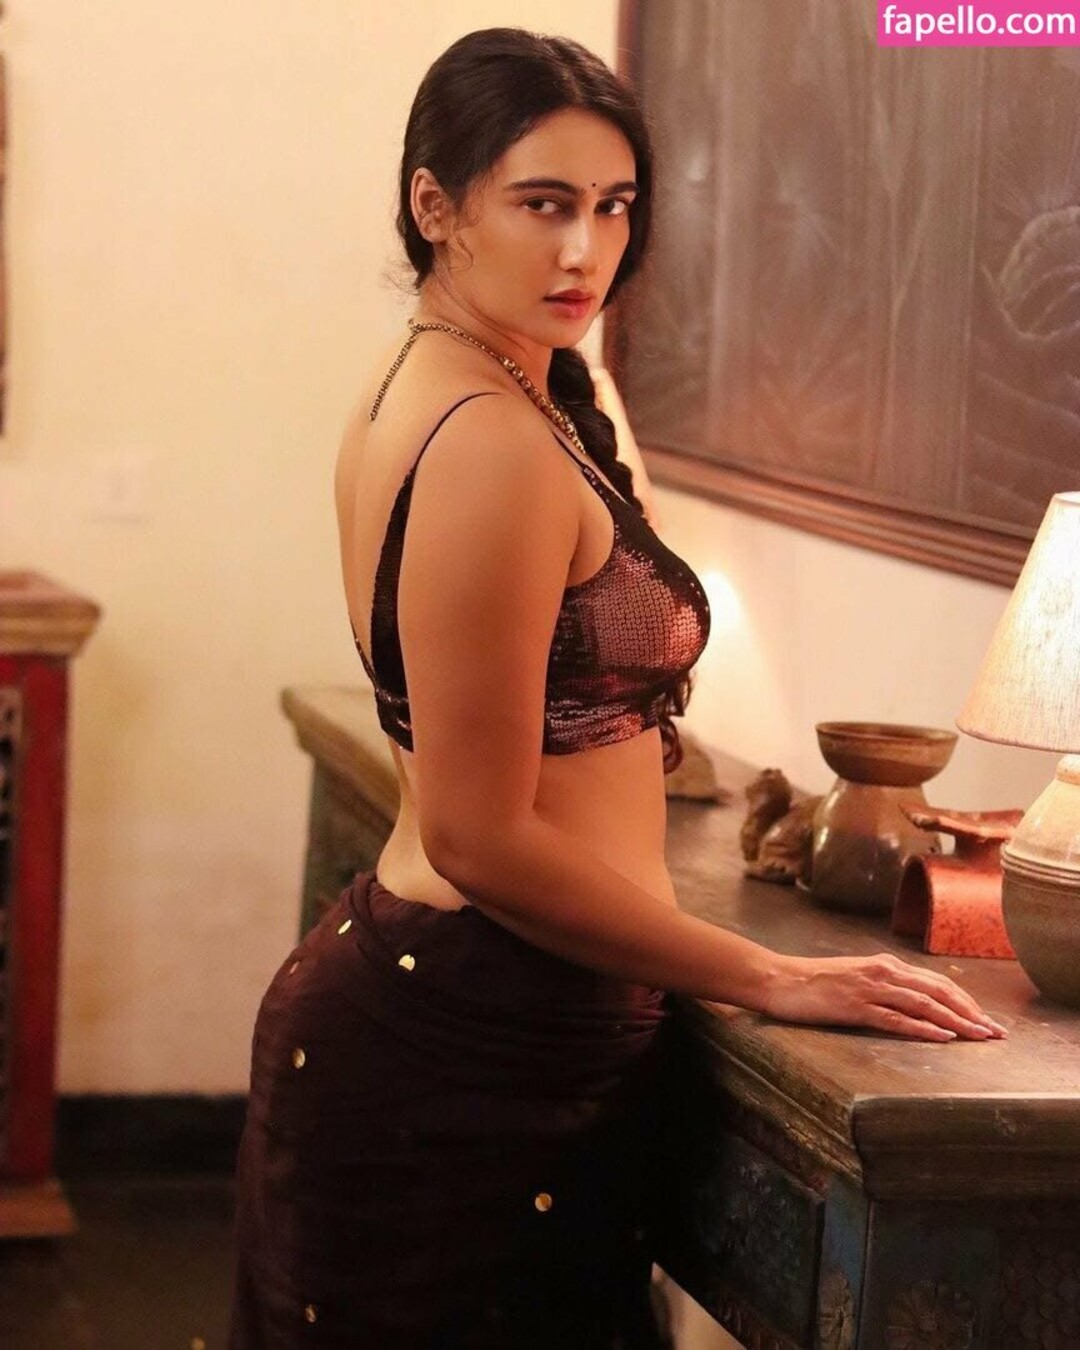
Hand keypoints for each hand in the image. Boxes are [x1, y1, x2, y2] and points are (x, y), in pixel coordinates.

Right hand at [763, 952, 1007, 1041]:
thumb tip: (912, 1001)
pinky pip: (896, 1019)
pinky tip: (942, 1038)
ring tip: (980, 1036)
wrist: (780, 979)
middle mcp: (883, 972)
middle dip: (971, 1011)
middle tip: (996, 1032)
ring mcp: (870, 988)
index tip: (986, 1019)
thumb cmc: (815, 982)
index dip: (965, 1000)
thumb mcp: (856, 977)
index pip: (936, 982)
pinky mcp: (855, 1007)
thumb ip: (884, 985)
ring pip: (923, 1004)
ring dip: (956, 1021)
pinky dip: (922, 1028)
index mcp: (885, 964)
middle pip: (938, 991)